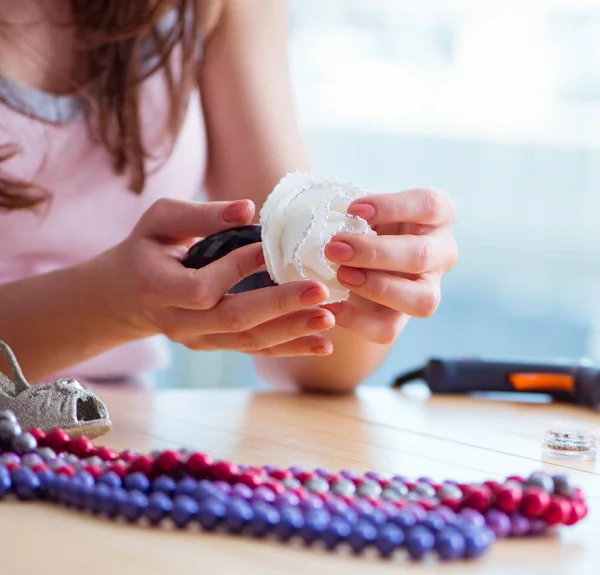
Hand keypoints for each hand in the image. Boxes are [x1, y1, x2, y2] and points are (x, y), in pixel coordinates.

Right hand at [103, 198, 334, 355]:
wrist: (129, 295)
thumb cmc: (147, 249)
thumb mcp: (159, 221)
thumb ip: (200, 214)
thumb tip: (248, 209)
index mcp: (158, 288)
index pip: (202, 288)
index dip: (235, 270)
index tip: (268, 249)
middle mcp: (178, 323)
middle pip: (233, 320)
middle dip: (279, 306)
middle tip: (320, 291)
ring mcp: (198, 340)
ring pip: (249, 342)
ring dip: (292, 331)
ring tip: (330, 318)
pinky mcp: (216, 345)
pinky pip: (255, 350)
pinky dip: (290, 347)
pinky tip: (322, 344)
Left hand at [323, 188, 457, 343]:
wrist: (360, 259)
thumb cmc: (366, 221)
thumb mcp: (366, 208)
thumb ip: (357, 213)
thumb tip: (333, 217)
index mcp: (439, 214)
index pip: (429, 205)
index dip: (392, 207)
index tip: (353, 210)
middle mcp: (443, 251)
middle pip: (421, 255)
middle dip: (373, 253)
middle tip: (334, 248)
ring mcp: (432, 288)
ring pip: (420, 300)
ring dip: (377, 289)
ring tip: (341, 275)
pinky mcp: (406, 317)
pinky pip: (389, 329)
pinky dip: (356, 320)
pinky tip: (331, 305)